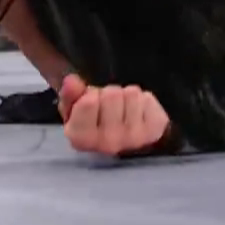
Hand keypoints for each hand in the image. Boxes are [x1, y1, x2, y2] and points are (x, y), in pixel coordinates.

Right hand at [59, 76, 173, 157]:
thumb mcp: (75, 113)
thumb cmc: (97, 125)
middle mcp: (108, 142)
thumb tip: (71, 80)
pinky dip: (143, 100)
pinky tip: (138, 113)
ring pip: (131, 93)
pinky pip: (147, 97)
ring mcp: (134, 137)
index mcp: (82, 139)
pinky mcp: (154, 129)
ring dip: (127, 97)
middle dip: (109, 95)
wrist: (129, 144)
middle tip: (109, 108)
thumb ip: (69, 96)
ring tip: (124, 110)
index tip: (92, 105)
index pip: (89, 102)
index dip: (90, 96)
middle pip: (111, 94)